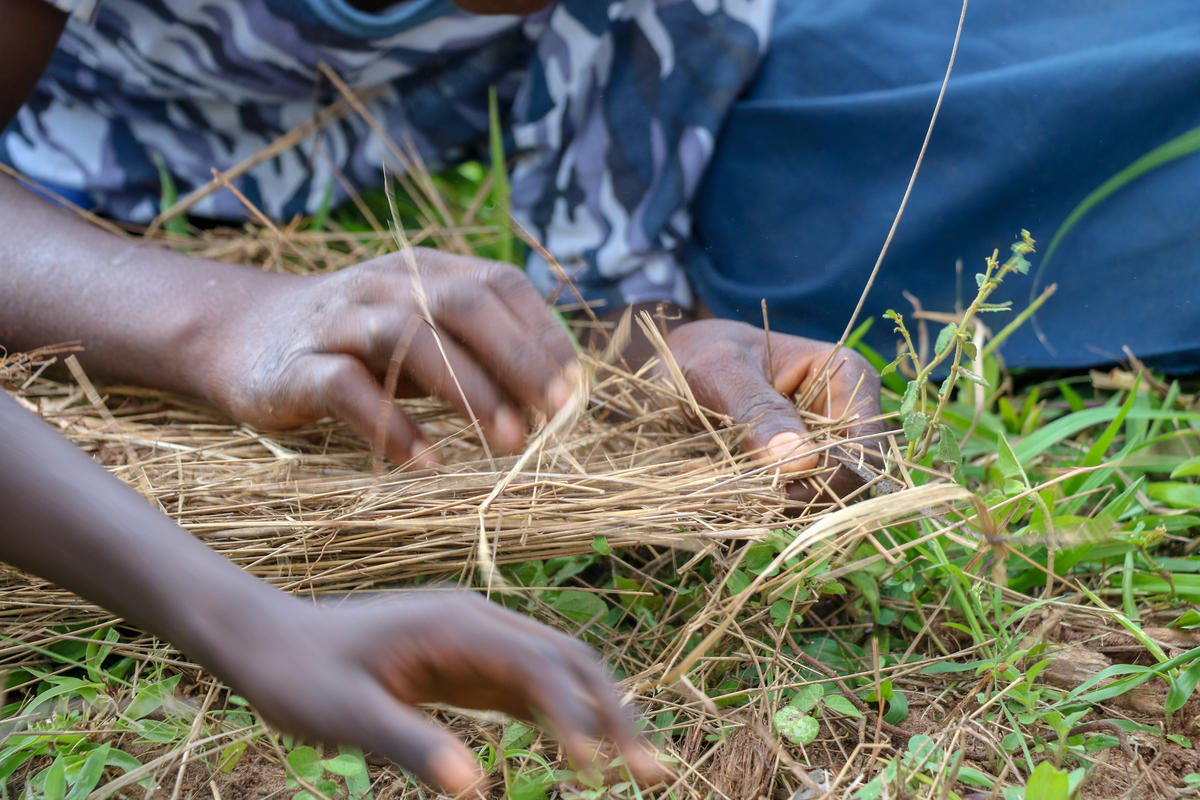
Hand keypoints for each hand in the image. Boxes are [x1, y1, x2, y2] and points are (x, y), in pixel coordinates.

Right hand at [202, 250, 579, 465]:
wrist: (241, 338)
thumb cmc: (356, 344)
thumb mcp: (420, 330)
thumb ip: (478, 350)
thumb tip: (556, 394)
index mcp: (425, 269)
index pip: (498, 282)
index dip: (542, 332)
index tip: (574, 387)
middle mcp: (385, 283)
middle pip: (463, 304)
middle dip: (518, 360)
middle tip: (555, 417)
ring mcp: (339, 321)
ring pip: (410, 337)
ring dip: (468, 392)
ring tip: (508, 445)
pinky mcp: (297, 367)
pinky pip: (347, 389)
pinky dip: (392, 426)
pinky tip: (427, 462)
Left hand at [214, 590, 663, 795]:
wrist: (267, 641)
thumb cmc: (298, 674)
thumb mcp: (343, 715)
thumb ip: (409, 744)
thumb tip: (473, 789)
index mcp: (456, 624)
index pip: (540, 665)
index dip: (575, 716)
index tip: (593, 772)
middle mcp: (478, 623)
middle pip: (570, 660)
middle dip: (615, 712)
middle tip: (653, 772)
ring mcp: (476, 640)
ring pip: (559, 672)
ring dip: (600, 715)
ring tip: (638, 769)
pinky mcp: (466, 663)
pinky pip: (529, 688)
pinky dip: (564, 719)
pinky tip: (582, 756)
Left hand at [667, 319, 883, 498]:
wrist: (680, 361)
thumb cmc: (704, 353)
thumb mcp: (721, 372)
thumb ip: (757, 411)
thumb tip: (801, 463)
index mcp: (848, 377)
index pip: (865, 444)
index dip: (833, 477)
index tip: (781, 492)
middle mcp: (849, 414)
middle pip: (849, 478)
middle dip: (799, 494)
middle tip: (742, 492)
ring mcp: (827, 444)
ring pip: (822, 496)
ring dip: (775, 502)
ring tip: (724, 484)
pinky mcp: (801, 469)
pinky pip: (794, 500)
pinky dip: (761, 502)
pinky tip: (725, 487)